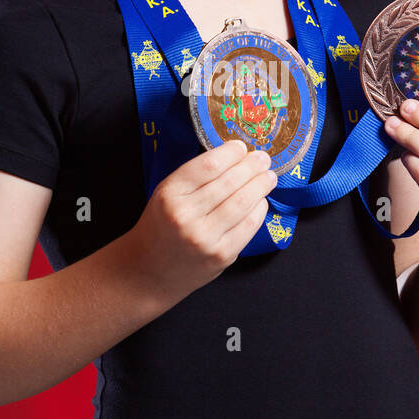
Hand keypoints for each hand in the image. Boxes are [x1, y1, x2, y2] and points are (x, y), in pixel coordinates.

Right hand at [127, 139, 277, 302]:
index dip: (230, 153)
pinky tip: (261, 200)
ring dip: (260, 185)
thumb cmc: (161, 228)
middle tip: (263, 158)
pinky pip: (248, 226)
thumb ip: (194, 178)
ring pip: (242, 202)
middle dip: (251, 166)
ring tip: (269, 176)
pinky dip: (259, 209)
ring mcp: (205, 237)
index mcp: (169, 194)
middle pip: (229, 182)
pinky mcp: (222, 254)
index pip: (208, 166)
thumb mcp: (165, 195)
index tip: (241, 147)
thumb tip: (233, 158)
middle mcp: (186, 215)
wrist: (150, 271)